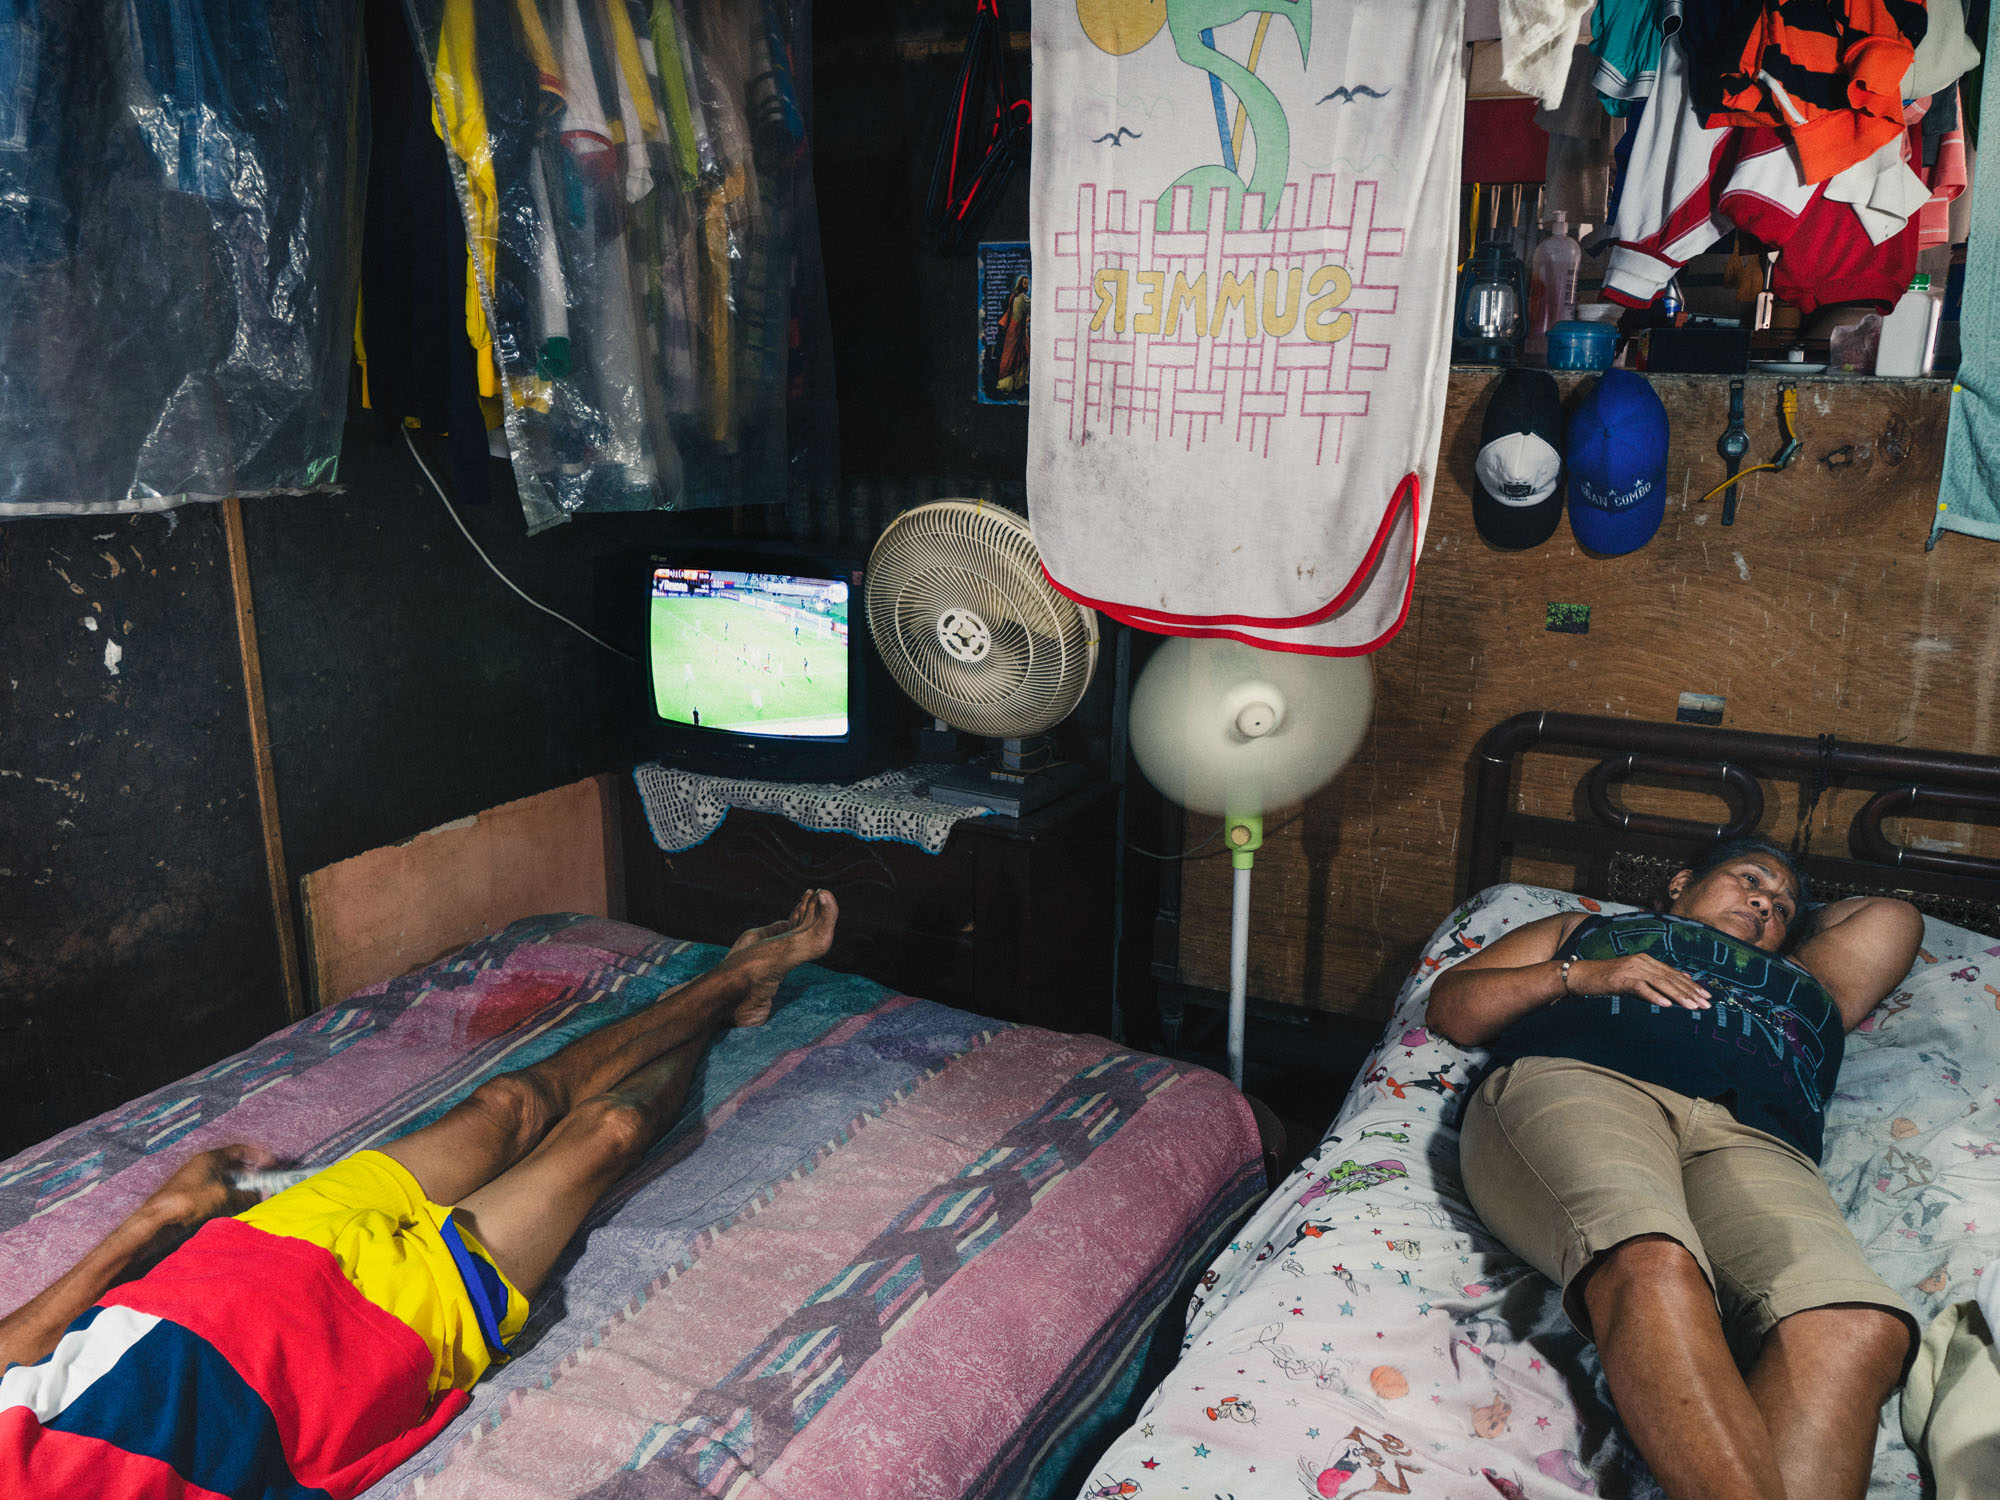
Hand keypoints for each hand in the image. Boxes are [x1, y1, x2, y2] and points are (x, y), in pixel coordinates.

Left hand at [141, 1143, 278, 1235]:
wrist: (157, 1220)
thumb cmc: (188, 1201)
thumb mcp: (223, 1197)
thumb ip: (246, 1196)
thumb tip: (263, 1196)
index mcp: (210, 1158)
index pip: (239, 1149)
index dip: (257, 1155)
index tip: (270, 1164)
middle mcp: (202, 1165)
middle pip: (232, 1166)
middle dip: (249, 1176)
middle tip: (262, 1186)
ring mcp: (194, 1180)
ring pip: (223, 1180)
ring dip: (238, 1189)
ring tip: (250, 1200)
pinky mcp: (189, 1195)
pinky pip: (214, 1192)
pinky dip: (226, 1198)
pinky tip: (231, 1209)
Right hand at [1568, 954, 1710, 1009]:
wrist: (1581, 975)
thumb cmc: (1606, 979)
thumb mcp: (1632, 977)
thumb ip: (1652, 979)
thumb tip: (1675, 986)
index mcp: (1646, 960)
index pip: (1674, 973)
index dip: (1691, 985)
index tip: (1706, 996)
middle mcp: (1641, 962)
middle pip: (1671, 978)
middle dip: (1690, 992)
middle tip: (1706, 1005)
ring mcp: (1631, 969)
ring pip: (1660, 983)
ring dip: (1678, 995)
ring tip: (1692, 1007)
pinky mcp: (1620, 979)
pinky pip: (1640, 988)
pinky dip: (1654, 996)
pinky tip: (1666, 1005)